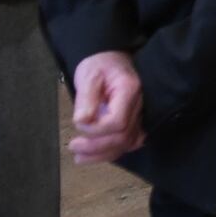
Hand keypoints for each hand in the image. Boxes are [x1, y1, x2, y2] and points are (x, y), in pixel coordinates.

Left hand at [70, 51, 145, 165]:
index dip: (96, 129)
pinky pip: (129, 142)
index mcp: (130, 91)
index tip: (78, 123)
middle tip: (73, 146)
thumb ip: (86, 98)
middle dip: (96, 146)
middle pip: (123, 136)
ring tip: (79, 157)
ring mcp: (141, 114)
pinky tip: (96, 154)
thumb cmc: (100, 64)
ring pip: (127, 143)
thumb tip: (82, 121)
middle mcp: (141, 105)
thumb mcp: (89, 75)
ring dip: (103, 154)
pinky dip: (112, 151)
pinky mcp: (137, 121)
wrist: (112, 59)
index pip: (117, 121)